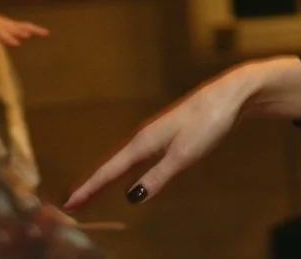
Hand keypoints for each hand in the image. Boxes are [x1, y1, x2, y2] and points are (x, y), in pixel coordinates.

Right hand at [64, 58, 300, 209]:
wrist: (231, 94)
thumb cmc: (208, 123)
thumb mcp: (184, 155)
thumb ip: (158, 176)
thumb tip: (132, 197)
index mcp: (144, 142)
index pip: (109, 171)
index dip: (89, 188)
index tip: (69, 204)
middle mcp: (144, 137)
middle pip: (112, 166)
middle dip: (92, 186)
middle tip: (73, 206)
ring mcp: (156, 134)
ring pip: (124, 161)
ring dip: (107, 179)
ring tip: (92, 195)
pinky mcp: (169, 134)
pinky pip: (138, 156)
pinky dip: (126, 170)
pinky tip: (130, 178)